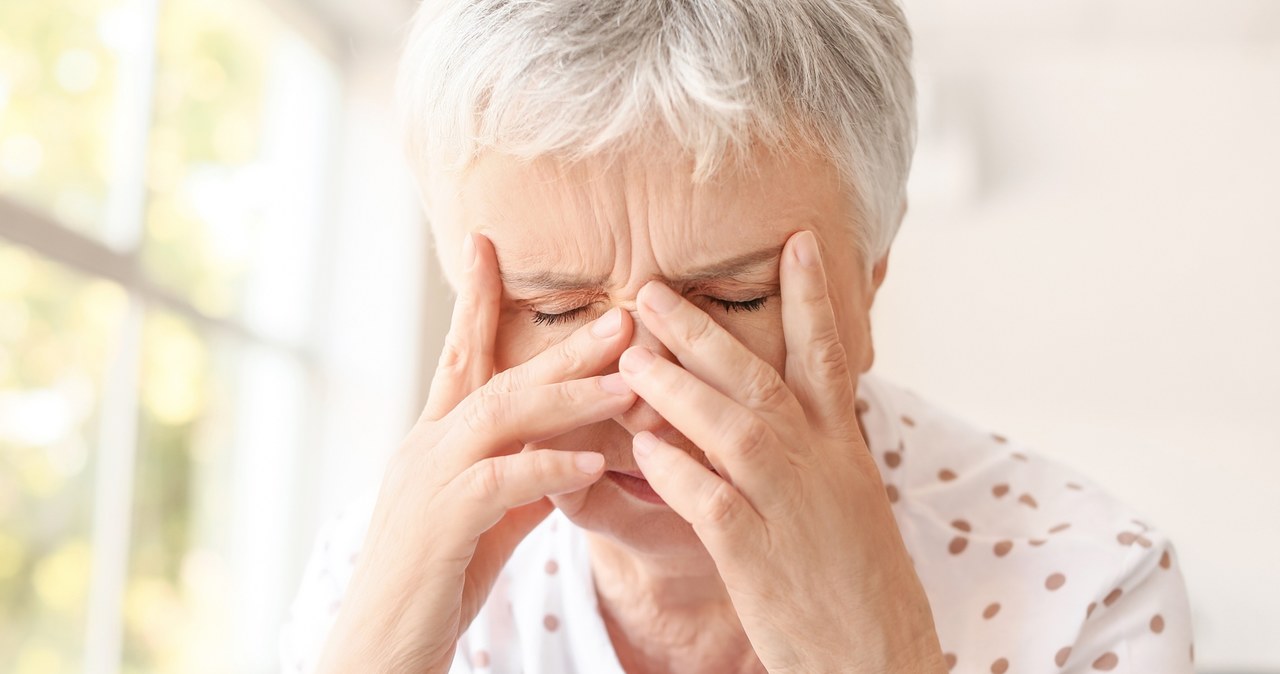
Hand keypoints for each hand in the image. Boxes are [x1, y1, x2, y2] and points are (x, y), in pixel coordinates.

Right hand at [317, 233, 635, 672]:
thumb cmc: (435, 583)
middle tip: (622, 314)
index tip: (490, 243)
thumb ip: (524, 477)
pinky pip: (500, 481)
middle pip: (497, 373)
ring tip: (627, 380)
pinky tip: (594, 460)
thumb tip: (572, 450)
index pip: (459, 353)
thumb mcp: (486, 519)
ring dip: (570, 394)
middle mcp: (427, 446)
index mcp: (436, 439)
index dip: (476, 297)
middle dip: (563, 343)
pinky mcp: (440, 525)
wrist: (378, 649)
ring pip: (501, 414)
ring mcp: (429, 481)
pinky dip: (550, 466)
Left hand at [617, 231, 945, 672]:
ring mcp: (793, 509)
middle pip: (759, 379)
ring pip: (733, 428)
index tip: (795, 242)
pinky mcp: (760, 557)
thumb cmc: (858, 584)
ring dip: (677, 388)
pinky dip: (676, 469)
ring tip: (627, 355)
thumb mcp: (850, 503)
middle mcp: (822, 467)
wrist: (881, 659)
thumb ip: (815, 452)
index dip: (811, 297)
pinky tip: (641, 447)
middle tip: (651, 289)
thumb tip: (777, 408)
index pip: (827, 357)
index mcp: (843, 450)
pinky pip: (710, 500)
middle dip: (702, 331)